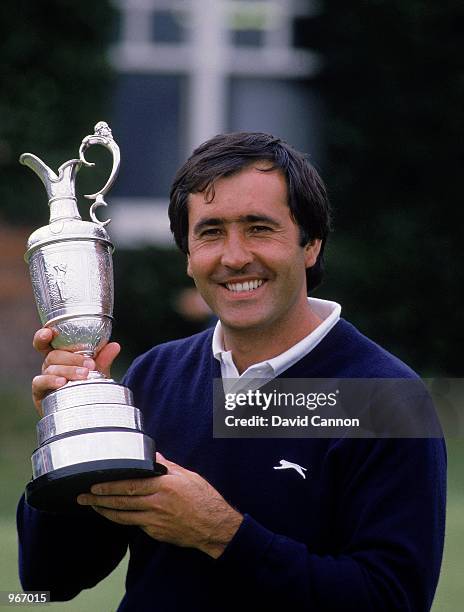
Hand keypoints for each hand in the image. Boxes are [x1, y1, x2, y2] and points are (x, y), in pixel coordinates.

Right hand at [31, 327, 120, 415]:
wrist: (82, 413)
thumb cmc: (86, 387)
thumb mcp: (96, 372)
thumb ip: (103, 359)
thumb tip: (115, 346)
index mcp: (60, 356)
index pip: (46, 343)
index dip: (43, 336)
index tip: (49, 332)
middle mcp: (49, 365)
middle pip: (53, 355)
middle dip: (72, 358)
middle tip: (91, 365)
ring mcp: (44, 379)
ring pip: (50, 369)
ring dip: (68, 370)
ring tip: (83, 375)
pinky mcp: (39, 393)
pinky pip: (40, 383)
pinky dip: (51, 381)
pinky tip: (62, 383)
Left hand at [77, 453, 243, 558]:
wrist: (213, 526)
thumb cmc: (203, 498)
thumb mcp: (187, 476)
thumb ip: (167, 466)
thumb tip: (153, 455)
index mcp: (163, 485)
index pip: (130, 484)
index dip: (110, 486)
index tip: (95, 484)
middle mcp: (156, 503)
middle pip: (121, 501)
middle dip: (99, 499)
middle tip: (84, 496)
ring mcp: (154, 520)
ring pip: (123, 516)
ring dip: (105, 511)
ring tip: (92, 506)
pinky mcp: (156, 532)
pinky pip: (136, 524)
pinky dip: (123, 519)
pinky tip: (115, 514)